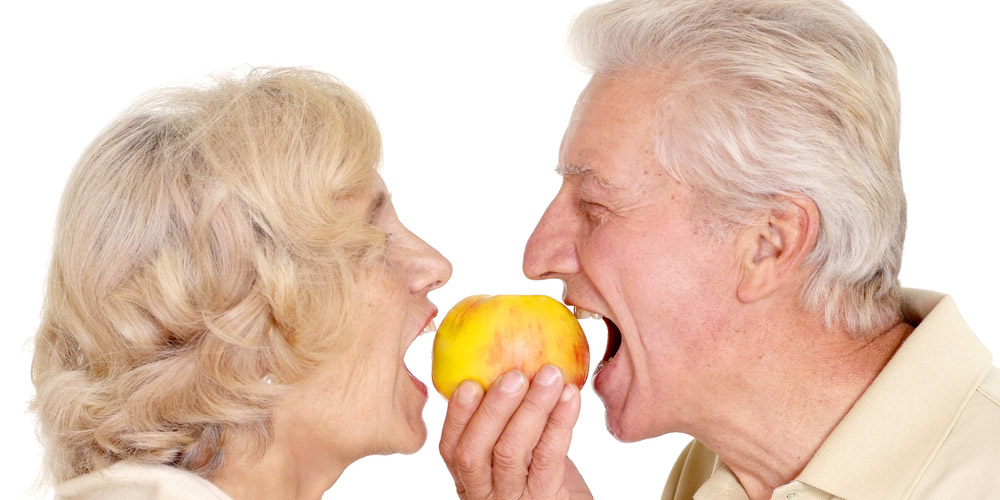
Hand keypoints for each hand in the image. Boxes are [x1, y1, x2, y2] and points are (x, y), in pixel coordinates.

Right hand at [439, 364, 593, 499]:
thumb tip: (514, 359)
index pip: (450, 447)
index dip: (456, 415)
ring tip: (550, 375)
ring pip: (509, 452)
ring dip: (531, 408)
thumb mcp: (522, 452)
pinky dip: (560, 422)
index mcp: (470, 477)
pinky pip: (548, 457)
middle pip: (473, 450)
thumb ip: (510, 421)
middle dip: (493, 408)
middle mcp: (484, 492)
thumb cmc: (546, 478)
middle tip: (515, 374)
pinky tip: (570, 396)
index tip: (468, 382)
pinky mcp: (545, 499)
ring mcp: (513, 499)